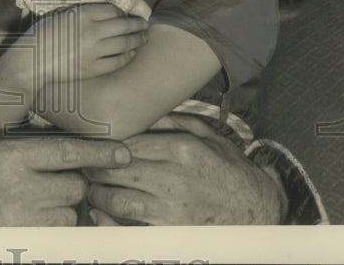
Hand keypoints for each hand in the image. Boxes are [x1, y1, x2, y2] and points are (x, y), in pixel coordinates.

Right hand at [0, 134, 131, 226]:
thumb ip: (21, 141)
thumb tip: (58, 140)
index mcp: (12, 155)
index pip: (71, 152)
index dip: (102, 153)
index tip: (125, 154)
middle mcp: (21, 187)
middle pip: (75, 185)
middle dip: (71, 182)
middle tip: (51, 180)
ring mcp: (22, 219)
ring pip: (69, 213)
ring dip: (62, 207)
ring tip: (33, 200)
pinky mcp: (20, 243)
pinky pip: (55, 236)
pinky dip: (51, 228)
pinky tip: (29, 218)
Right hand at [23, 3, 147, 90]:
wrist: (31, 62)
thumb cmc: (42, 36)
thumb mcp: (60, 15)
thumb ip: (81, 13)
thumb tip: (102, 14)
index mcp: (82, 14)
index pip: (113, 10)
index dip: (123, 12)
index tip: (126, 14)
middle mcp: (91, 31)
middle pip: (124, 25)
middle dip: (138, 24)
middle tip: (144, 24)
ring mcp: (93, 51)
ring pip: (125, 44)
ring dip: (138, 40)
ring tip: (144, 38)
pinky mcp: (92, 69)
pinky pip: (118, 62)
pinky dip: (127, 57)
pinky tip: (131, 54)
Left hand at [85, 114, 285, 224]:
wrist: (258, 209)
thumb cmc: (229, 169)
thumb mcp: (207, 134)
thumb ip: (173, 120)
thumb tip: (140, 110)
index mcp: (182, 150)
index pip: (128, 144)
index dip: (105, 145)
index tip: (94, 145)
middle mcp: (175, 179)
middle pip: (118, 170)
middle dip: (95, 168)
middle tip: (86, 166)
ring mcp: (173, 209)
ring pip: (119, 200)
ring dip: (99, 195)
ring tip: (93, 188)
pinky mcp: (172, 232)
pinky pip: (131, 228)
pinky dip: (110, 221)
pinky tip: (103, 213)